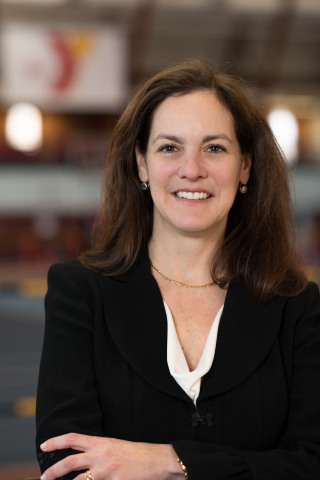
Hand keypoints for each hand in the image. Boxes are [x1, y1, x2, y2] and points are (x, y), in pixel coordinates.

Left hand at [40, 433, 182, 479]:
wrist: (159, 460)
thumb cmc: (138, 454)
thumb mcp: (116, 447)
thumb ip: (99, 452)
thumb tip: (83, 461)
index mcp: (102, 443)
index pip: (74, 438)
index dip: (56, 441)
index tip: (44, 446)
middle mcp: (101, 455)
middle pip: (70, 462)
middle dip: (53, 471)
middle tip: (44, 477)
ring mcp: (107, 471)